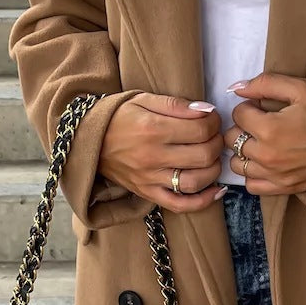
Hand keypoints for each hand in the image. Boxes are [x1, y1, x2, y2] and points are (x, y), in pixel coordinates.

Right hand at [98, 94, 224, 212]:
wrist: (88, 140)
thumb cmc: (118, 117)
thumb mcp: (143, 99)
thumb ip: (176, 104)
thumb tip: (207, 110)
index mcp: (152, 129)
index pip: (201, 129)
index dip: (215, 122)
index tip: (213, 118)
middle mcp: (153, 157)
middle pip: (203, 155)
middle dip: (217, 143)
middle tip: (215, 136)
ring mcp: (150, 179)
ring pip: (196, 181)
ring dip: (214, 169)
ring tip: (212, 158)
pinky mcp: (147, 194)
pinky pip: (180, 205)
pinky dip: (203, 201)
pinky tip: (216, 190)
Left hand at [223, 73, 305, 194]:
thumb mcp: (301, 89)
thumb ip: (266, 83)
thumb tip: (236, 88)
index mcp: (269, 129)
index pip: (238, 114)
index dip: (249, 107)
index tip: (263, 108)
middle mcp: (266, 155)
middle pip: (232, 139)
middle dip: (243, 128)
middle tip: (260, 124)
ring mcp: (273, 175)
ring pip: (237, 163)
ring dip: (244, 152)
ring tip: (261, 143)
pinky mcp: (281, 188)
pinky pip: (251, 184)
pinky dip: (253, 174)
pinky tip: (264, 162)